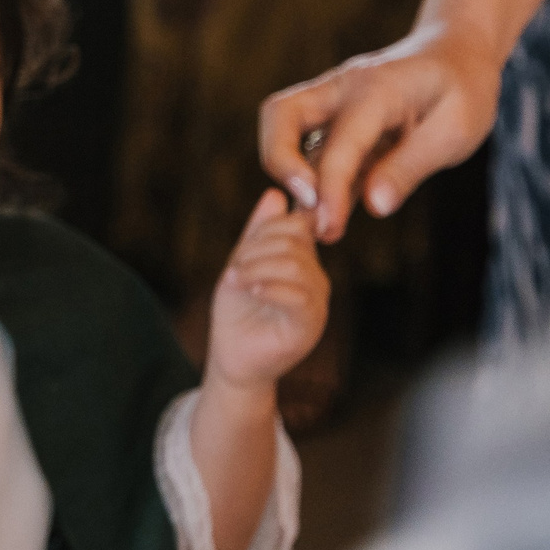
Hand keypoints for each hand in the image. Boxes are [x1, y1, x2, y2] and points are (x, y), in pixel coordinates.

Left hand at [204, 190, 328, 394]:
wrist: (233, 356)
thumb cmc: (237, 311)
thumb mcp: (242, 262)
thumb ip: (258, 232)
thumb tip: (275, 193)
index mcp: (303, 262)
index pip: (297, 224)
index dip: (269, 227)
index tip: (244, 247)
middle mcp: (316, 280)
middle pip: (294, 241)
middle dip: (256, 248)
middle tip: (234, 268)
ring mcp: (317, 304)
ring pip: (295, 265)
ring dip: (256, 267)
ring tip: (234, 280)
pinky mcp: (310, 327)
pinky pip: (298, 297)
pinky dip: (269, 287)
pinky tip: (250, 290)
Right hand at [258, 24, 500, 243]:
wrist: (455, 53)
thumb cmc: (463, 90)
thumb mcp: (456, 131)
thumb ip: (410, 167)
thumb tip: (375, 207)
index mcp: (377, 91)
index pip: (340, 143)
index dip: (331, 189)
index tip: (330, 228)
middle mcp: (341, 88)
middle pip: (280, 114)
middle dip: (280, 163)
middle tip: (305, 209)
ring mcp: (331, 98)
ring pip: (281, 124)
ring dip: (286, 171)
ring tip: (314, 219)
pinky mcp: (332, 116)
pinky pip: (307, 142)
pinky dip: (308, 175)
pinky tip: (328, 210)